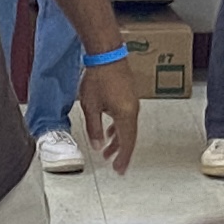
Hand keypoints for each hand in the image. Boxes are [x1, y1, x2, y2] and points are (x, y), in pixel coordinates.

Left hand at [78, 52, 142, 173]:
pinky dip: (118, 127)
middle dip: (121, 151)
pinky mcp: (129, 95)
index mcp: (125, 115)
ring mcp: (132, 102)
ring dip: (118, 139)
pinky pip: (126, 117)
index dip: (124, 158)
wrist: (106, 54)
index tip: (120, 170)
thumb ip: (94, 128)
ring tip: (107, 150)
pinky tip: (110, 129)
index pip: (127, 143)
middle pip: (129, 136)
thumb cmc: (98, 78)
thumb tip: (97, 145)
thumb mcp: (90, 106)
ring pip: (127, 127)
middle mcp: (133, 110)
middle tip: (114, 164)